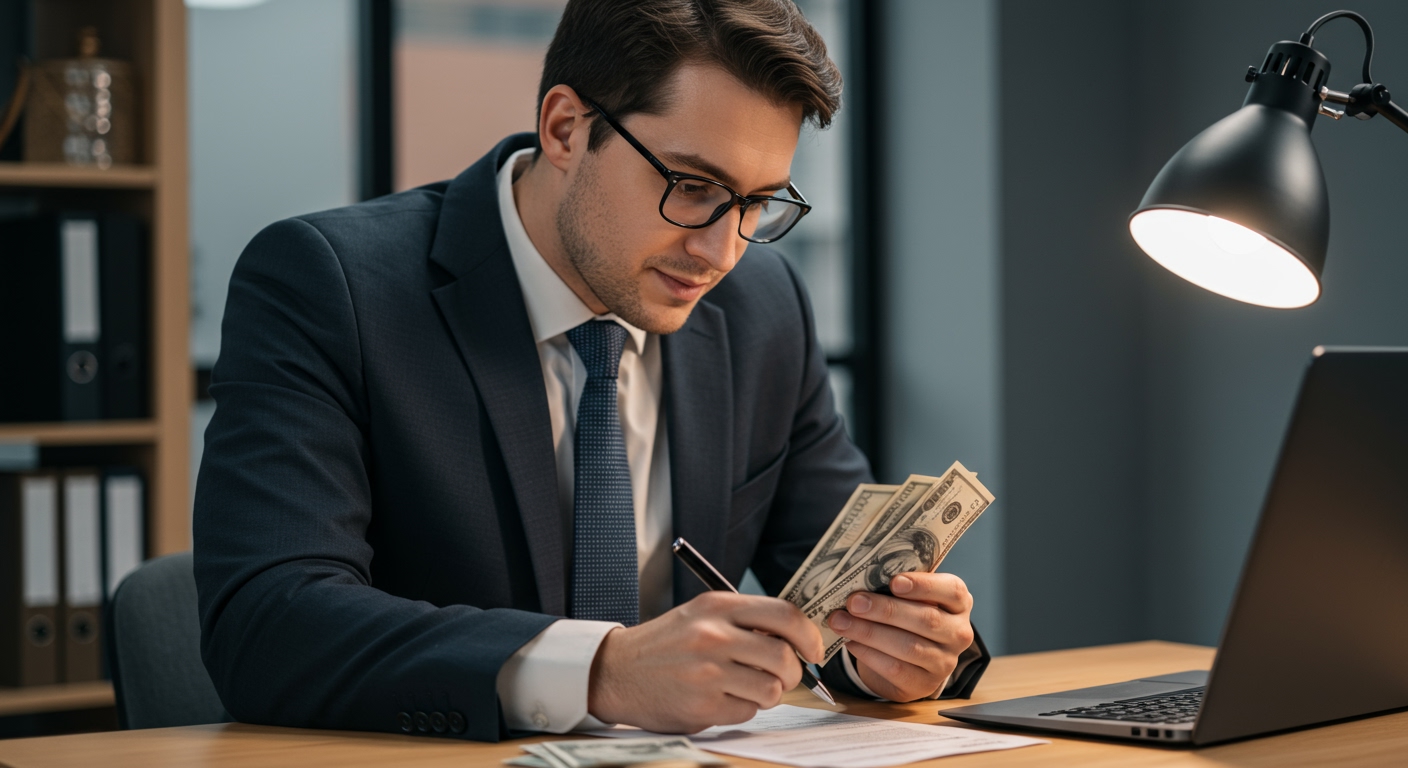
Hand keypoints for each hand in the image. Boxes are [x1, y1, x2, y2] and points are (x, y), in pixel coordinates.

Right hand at [588, 591, 823, 732]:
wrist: (615, 671)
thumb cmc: (666, 644)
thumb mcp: (701, 615)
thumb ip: (744, 621)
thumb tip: (796, 638)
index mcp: (718, 606)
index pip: (785, 615)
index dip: (809, 636)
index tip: (813, 650)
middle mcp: (714, 635)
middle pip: (784, 656)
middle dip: (793, 672)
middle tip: (782, 675)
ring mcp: (708, 672)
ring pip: (771, 689)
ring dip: (768, 694)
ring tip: (745, 687)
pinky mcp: (702, 705)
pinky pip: (748, 711)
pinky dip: (742, 708)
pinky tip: (721, 698)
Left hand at [826, 572, 973, 701]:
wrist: (910, 661)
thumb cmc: (908, 616)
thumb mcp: (912, 598)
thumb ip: (898, 587)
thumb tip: (862, 576)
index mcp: (959, 603)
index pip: (952, 591)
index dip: (924, 586)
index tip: (894, 582)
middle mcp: (958, 633)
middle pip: (927, 620)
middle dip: (886, 610)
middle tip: (854, 602)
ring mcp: (945, 662)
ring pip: (908, 646)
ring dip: (869, 632)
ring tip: (841, 621)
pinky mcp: (925, 684)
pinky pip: (896, 669)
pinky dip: (869, 654)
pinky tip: (851, 642)